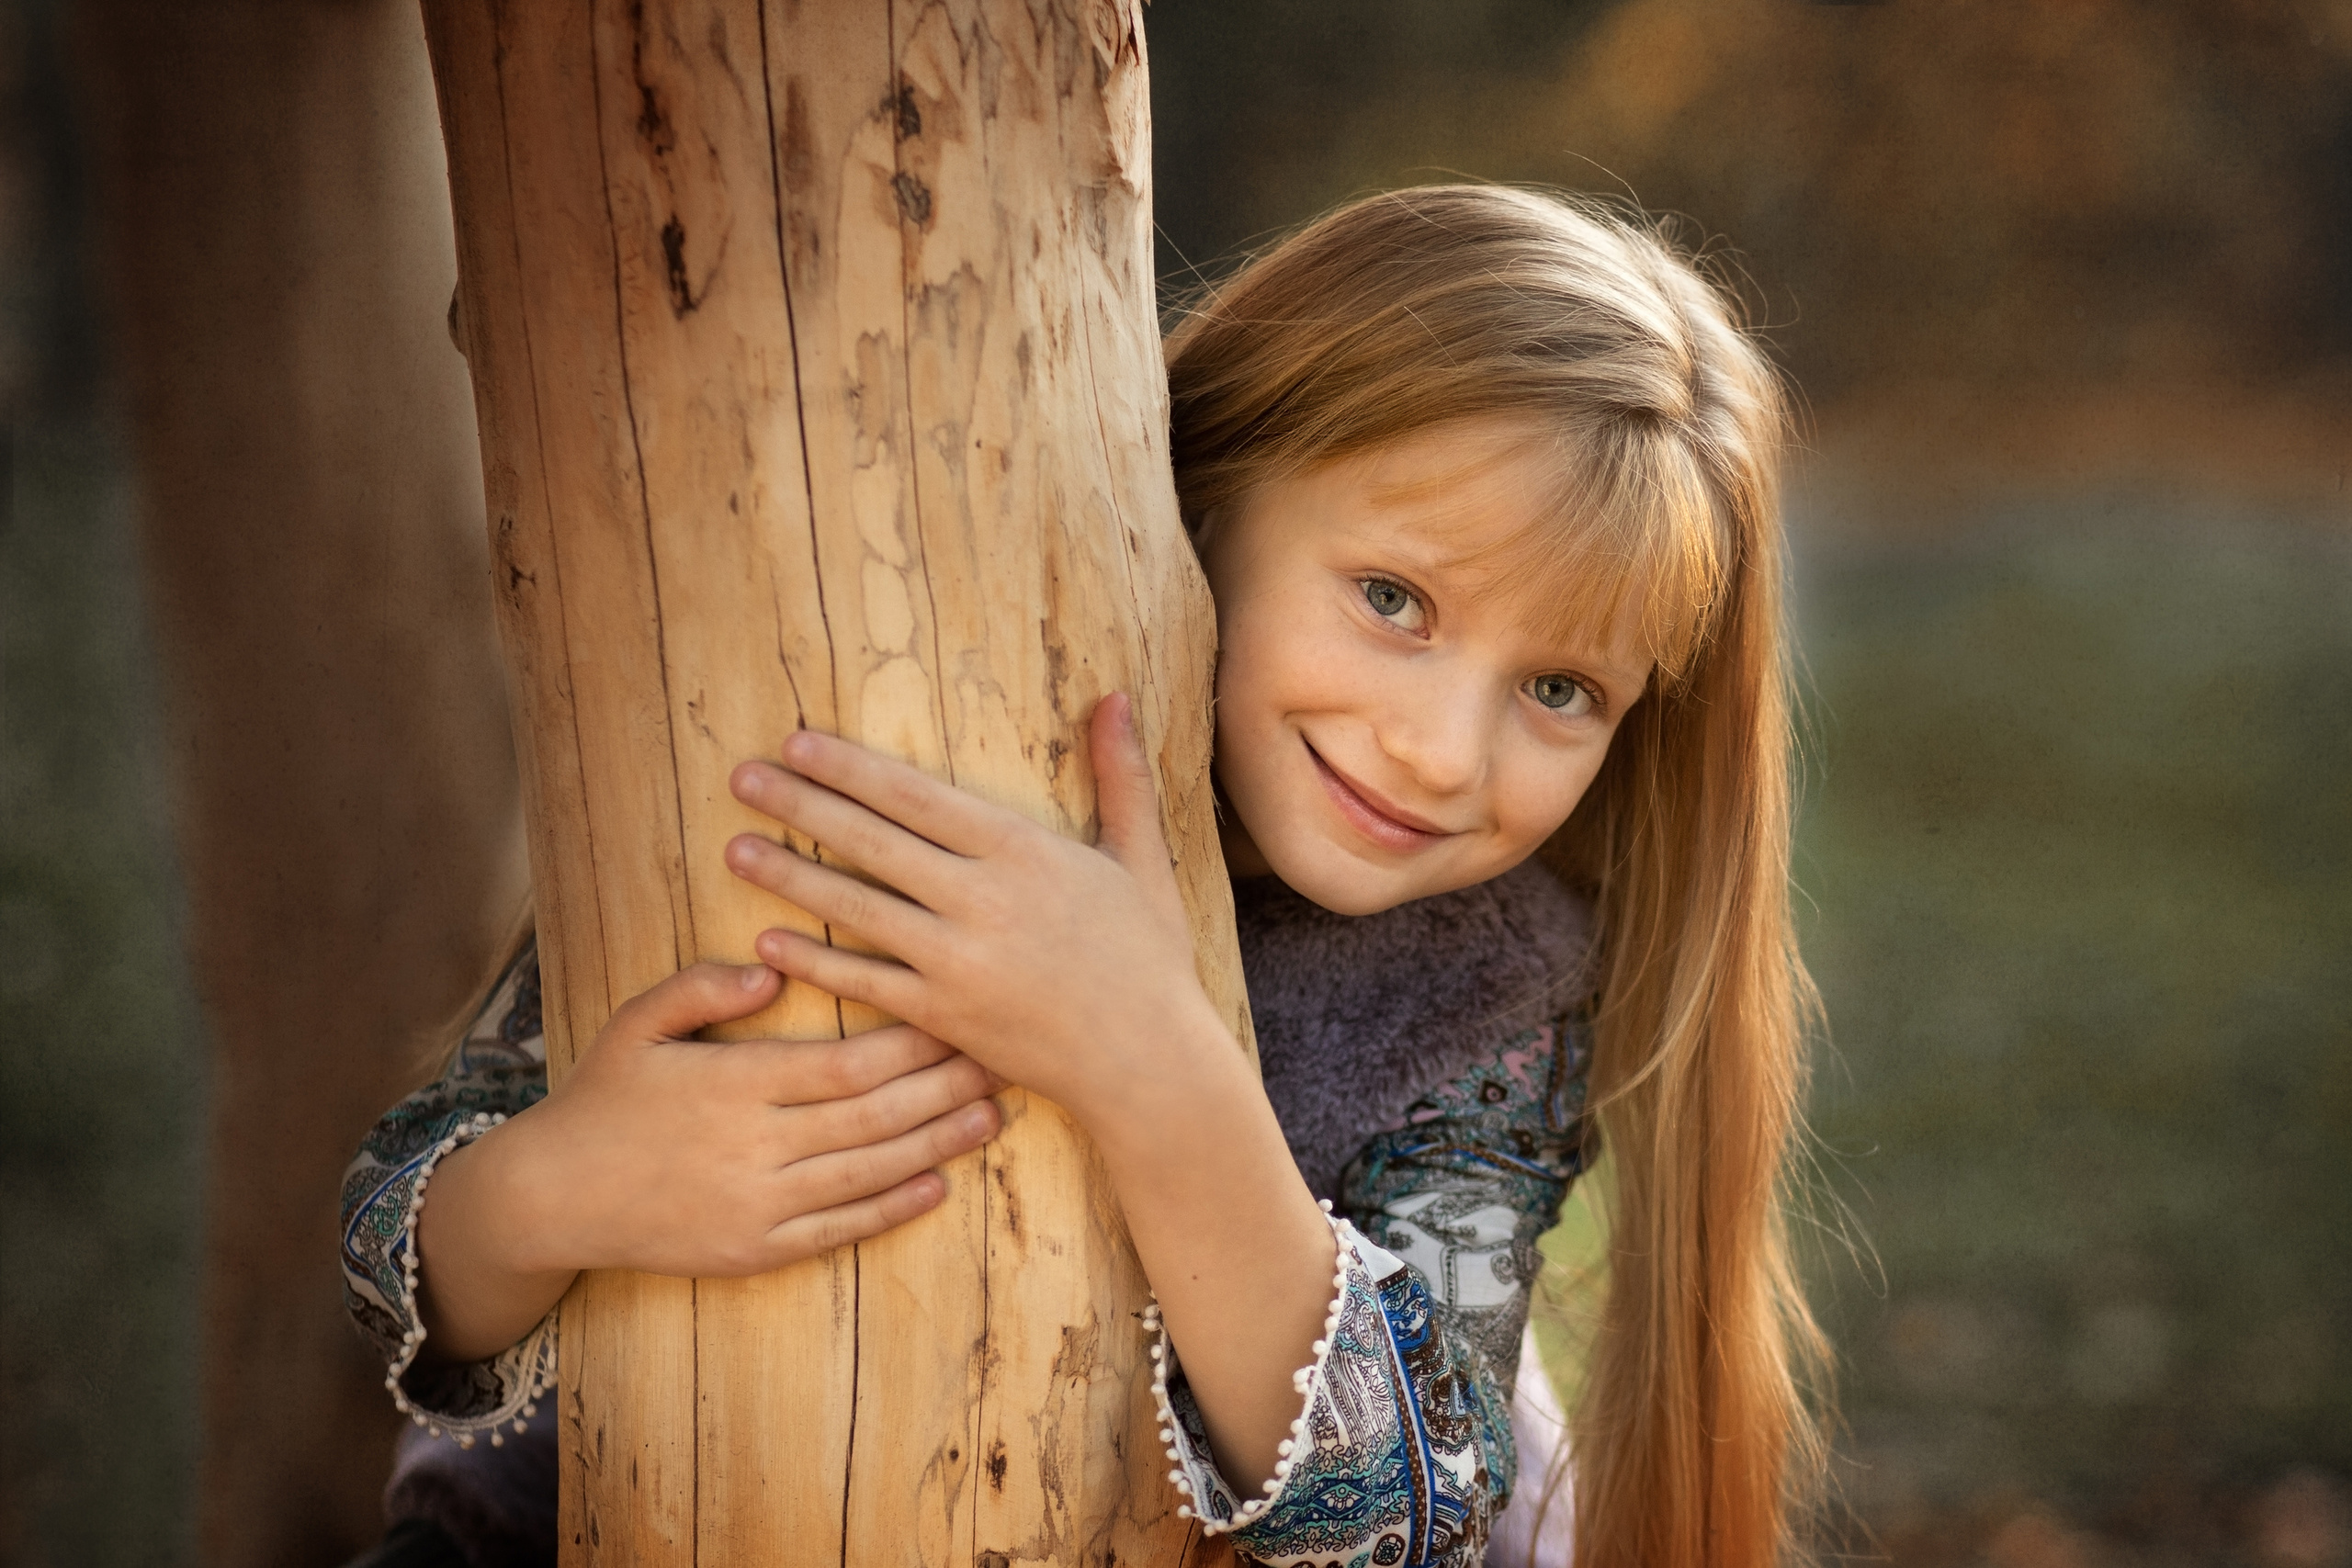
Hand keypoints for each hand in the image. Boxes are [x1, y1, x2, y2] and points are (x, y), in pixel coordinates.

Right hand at [418, 963, 1002, 1360]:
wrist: (552, 1196)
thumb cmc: (603, 1096)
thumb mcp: (638, 1023)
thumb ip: (703, 988)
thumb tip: (772, 967)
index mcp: (735, 1084)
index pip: (848, 1061)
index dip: (913, 1041)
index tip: (960, 1014)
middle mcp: (756, 1146)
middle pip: (875, 1115)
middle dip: (945, 1085)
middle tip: (1005, 1057)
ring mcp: (759, 1205)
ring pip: (869, 1171)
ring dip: (938, 1144)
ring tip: (993, 1115)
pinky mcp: (755, 1250)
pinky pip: (839, 1228)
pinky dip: (893, 1208)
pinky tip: (939, 1185)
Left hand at [728, 695, 1337, 1495]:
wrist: (1147, 1059)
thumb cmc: (1148, 955)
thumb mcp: (1140, 857)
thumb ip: (1120, 775)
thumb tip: (1116, 696)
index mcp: (1023, 851)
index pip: (915, 796)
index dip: (850, 768)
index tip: (797, 744)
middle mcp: (982, 899)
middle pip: (871, 841)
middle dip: (800, 806)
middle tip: (742, 778)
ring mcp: (958, 961)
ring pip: (856, 908)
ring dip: (790, 877)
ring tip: (735, 848)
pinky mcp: (945, 1016)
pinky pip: (866, 981)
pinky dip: (815, 960)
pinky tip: (769, 939)